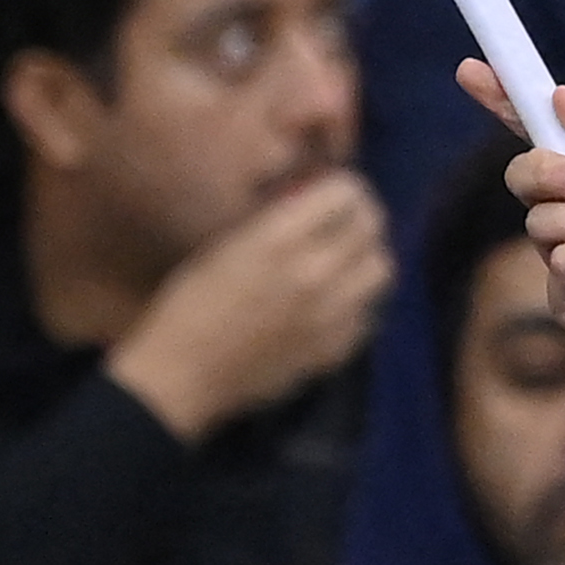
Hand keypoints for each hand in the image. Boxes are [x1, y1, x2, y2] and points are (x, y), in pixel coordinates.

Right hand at [103, 168, 392, 438]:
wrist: (184, 375)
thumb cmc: (190, 303)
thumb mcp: (227, 244)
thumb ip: (277, 221)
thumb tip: (310, 201)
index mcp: (279, 238)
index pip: (346, 194)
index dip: (344, 188)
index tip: (336, 192)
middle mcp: (316, 272)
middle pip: (372, 228)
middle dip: (362, 217)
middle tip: (347, 222)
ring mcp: (332, 315)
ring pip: (381, 270)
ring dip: (366, 258)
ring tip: (346, 261)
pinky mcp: (336, 350)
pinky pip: (367, 313)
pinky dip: (357, 302)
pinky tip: (334, 303)